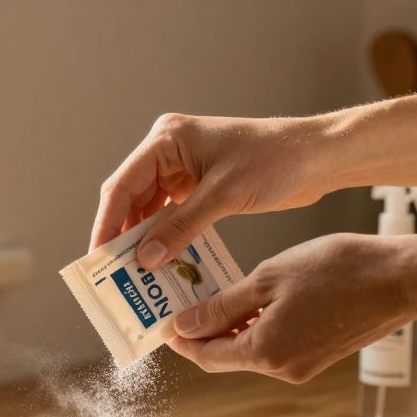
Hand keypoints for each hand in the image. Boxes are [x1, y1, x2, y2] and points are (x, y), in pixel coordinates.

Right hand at [91, 113, 333, 268]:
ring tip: (136, 275)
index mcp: (166, 140)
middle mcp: (168, 151)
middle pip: (130, 199)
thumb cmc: (274, 161)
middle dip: (123, 236)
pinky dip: (167, 239)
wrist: (317, 157)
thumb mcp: (223, 195)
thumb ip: (180, 227)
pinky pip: (172, 216)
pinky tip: (164, 264)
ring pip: (149, 210)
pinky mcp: (199, 187)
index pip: (122, 186)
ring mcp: (183, 169)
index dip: (107, 224)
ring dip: (145, 241)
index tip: (98, 258)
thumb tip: (144, 259)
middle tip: (114, 274)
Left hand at [168, 234, 416, 383]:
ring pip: (252, 350)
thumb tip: (185, 326)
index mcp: (265, 352)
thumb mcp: (270, 278)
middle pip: (227, 357)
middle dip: (204, 332)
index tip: (165, 321)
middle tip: (186, 301)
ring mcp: (303, 366)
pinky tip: (255, 300)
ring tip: (217, 294)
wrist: (403, 279)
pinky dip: (258, 327)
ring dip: (232, 328)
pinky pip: (276, 346)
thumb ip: (224, 305)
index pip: (207, 357)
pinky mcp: (320, 356)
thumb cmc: (339, 269)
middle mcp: (282, 369)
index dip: (182, 340)